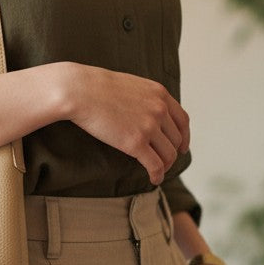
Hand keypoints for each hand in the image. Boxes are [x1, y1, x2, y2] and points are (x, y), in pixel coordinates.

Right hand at [64, 64, 189, 184]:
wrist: (80, 91)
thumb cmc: (95, 87)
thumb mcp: (130, 85)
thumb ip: (144, 98)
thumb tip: (144, 113)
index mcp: (159, 94)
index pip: (182, 120)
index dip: (184, 137)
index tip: (181, 146)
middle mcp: (159, 110)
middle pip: (176, 139)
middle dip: (172, 153)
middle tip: (164, 161)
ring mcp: (149, 126)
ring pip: (168, 154)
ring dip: (165, 166)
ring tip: (158, 171)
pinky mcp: (136, 143)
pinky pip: (155, 164)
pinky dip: (157, 175)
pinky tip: (153, 179)